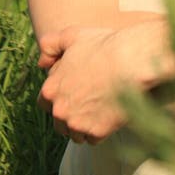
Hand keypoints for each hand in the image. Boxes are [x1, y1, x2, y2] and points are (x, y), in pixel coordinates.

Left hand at [38, 21, 174, 142]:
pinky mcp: (97, 133)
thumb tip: (42, 63)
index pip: (45, 102)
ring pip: (76, 133)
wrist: (133, 62)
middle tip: (89, 99)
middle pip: (59, 122)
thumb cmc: (104, 46)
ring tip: (101, 107)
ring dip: (84, 125)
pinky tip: (110, 113)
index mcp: (50, 89)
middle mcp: (60, 111)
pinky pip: (94, 139)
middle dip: (70, 113)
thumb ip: (49, 45)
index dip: (59, 95)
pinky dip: (100, 130)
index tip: (74, 89)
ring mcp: (78, 124)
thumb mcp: (72, 35)